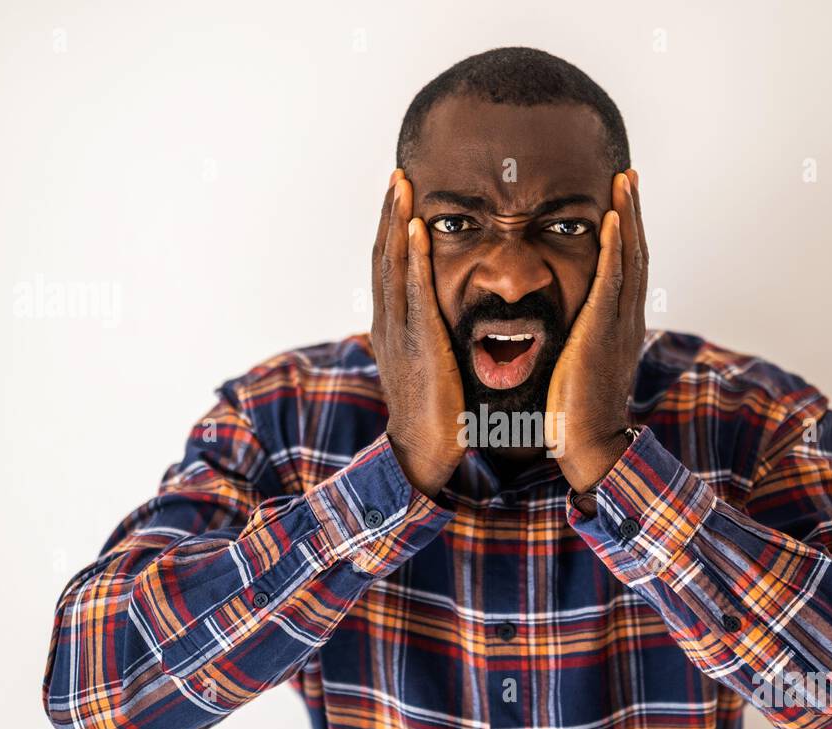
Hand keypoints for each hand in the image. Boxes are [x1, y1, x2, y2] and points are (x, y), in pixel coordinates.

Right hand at [371, 170, 465, 498]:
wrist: (425, 452)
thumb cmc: (437, 413)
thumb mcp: (432, 364)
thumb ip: (435, 336)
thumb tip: (448, 319)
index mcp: (392, 328)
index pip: (388, 267)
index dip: (391, 229)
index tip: (400, 195)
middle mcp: (388, 324)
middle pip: (383, 256)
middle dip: (389, 213)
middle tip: (397, 173)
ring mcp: (398, 333)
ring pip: (391, 266)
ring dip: (396, 222)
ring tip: (402, 185)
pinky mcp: (418, 344)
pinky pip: (413, 293)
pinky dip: (412, 258)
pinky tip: (417, 230)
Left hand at [546, 169, 647, 492]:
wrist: (588, 444)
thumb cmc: (573, 412)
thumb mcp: (576, 364)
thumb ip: (573, 339)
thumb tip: (557, 325)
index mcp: (619, 326)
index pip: (626, 268)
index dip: (626, 232)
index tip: (620, 200)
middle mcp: (627, 320)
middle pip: (635, 253)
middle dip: (632, 212)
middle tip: (628, 175)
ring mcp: (619, 325)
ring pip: (629, 259)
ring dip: (628, 216)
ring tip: (623, 180)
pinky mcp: (602, 332)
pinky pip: (612, 281)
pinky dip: (615, 248)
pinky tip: (611, 218)